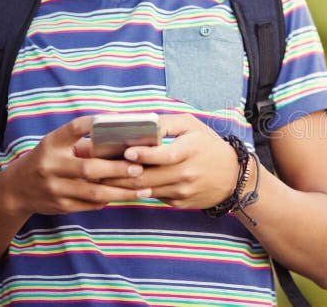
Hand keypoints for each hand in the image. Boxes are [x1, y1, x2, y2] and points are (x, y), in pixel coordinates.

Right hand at [0, 116, 151, 215]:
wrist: (16, 190)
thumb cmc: (47, 161)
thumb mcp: (56, 145)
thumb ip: (82, 142)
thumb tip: (124, 138)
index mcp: (52, 143)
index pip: (74, 128)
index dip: (96, 123)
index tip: (120, 121)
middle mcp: (50, 165)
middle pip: (89, 168)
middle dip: (118, 170)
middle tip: (140, 169)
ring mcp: (54, 188)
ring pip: (94, 192)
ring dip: (122, 192)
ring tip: (145, 189)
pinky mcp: (60, 205)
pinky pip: (90, 204)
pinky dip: (109, 200)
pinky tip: (127, 197)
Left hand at [101, 114, 239, 208]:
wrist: (233, 178)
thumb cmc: (208, 146)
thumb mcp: (193, 126)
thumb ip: (167, 123)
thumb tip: (140, 123)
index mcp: (191, 151)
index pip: (165, 155)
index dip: (144, 154)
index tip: (125, 152)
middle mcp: (186, 173)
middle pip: (147, 176)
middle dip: (116, 172)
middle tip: (92, 166)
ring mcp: (182, 191)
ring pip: (145, 190)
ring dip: (118, 185)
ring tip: (95, 177)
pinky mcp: (179, 203)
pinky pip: (152, 197)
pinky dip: (134, 192)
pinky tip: (116, 187)